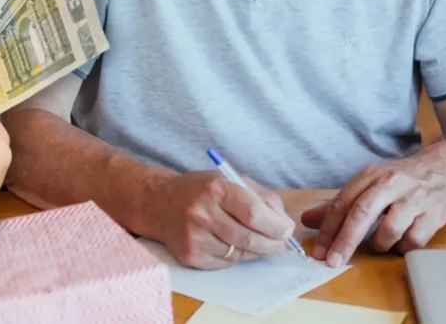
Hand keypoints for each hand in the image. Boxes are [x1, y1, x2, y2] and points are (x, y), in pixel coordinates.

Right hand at [149, 171, 293, 269]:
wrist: (159, 203)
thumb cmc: (202, 190)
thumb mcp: (232, 181)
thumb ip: (262, 198)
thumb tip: (285, 223)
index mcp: (217, 188)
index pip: (254, 214)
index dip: (276, 226)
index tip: (287, 231)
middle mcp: (202, 212)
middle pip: (249, 239)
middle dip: (272, 244)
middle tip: (281, 244)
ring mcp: (194, 237)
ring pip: (239, 254)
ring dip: (255, 251)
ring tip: (256, 241)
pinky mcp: (189, 256)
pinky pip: (225, 263)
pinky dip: (235, 257)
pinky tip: (230, 243)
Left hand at [300, 140, 445, 267]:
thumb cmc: (403, 179)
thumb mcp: (370, 183)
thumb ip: (340, 203)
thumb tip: (307, 219)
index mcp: (372, 175)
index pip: (343, 202)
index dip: (328, 229)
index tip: (318, 251)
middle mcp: (392, 183)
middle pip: (362, 212)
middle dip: (345, 241)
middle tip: (333, 261)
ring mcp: (414, 198)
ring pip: (389, 228)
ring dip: (379, 244)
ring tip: (379, 244)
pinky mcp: (434, 213)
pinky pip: (414, 239)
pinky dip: (403, 247)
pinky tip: (401, 242)